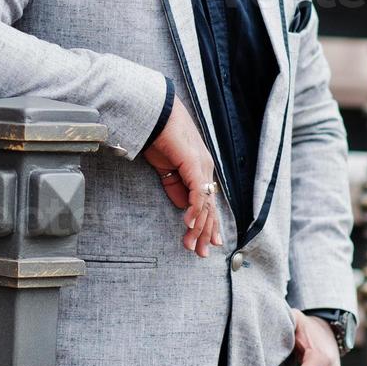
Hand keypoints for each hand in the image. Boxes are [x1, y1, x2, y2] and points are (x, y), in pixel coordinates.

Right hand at [141, 100, 222, 256]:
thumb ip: (175, 185)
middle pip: (210, 207)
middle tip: (201, 252)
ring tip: (193, 245)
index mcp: (200, 169)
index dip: (209, 223)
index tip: (207, 242)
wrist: (156, 113)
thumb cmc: (158, 134)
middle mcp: (205, 169)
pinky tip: (190, 225)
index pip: (208, 201)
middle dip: (206, 232)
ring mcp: (202, 167)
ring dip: (199, 227)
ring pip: (205, 204)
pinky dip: (195, 211)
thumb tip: (183, 206)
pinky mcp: (194, 165)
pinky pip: (197, 194)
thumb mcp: (165, 166)